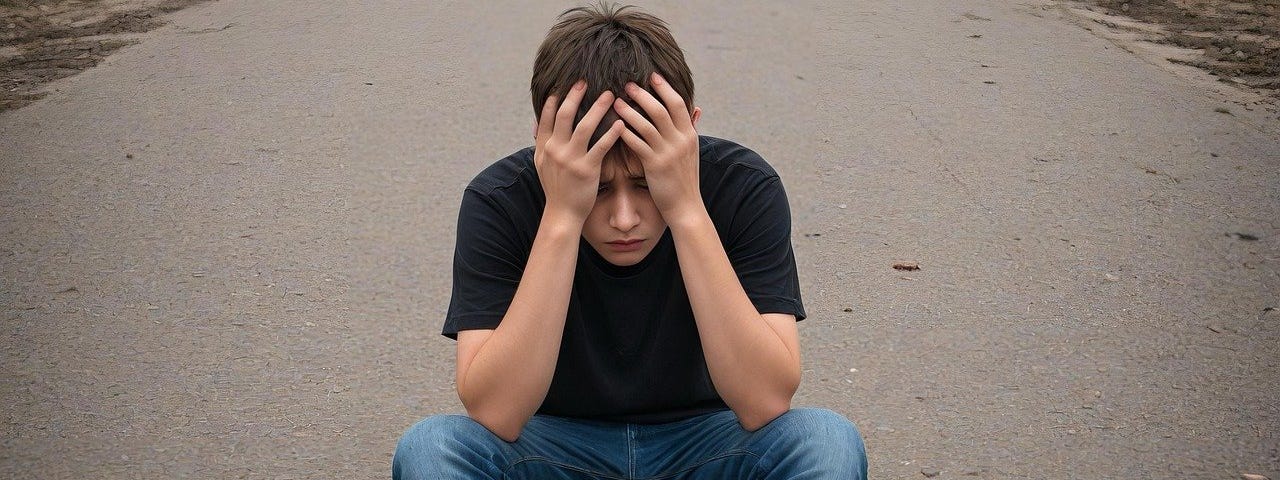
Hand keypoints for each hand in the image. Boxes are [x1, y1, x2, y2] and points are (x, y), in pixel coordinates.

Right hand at [534, 80, 624, 223]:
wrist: (562, 213)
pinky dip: (611, 133)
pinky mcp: (586, 170)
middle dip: (575, 96)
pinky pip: (601, 147)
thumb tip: (534, 123)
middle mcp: (555, 150)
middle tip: (586, 81)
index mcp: (544, 147)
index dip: (555, 98)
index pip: (547, 116)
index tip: (565, 84)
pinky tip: (621, 123)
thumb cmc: (556, 188)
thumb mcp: (541, 164)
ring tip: (610, 95)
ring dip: (598, 108)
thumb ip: (540, 142)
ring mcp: (570, 159)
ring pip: (584, 126)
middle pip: (564, 115)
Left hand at [613, 72, 702, 222]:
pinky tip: (614, 126)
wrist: (686, 206)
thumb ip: (692, 128)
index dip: (665, 88)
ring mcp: (668, 153)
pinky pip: (637, 145)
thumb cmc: (685, 177)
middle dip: (643, 95)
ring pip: (646, 125)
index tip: (651, 75)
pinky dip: (625, 133)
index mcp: (689, 134)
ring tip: (615, 102)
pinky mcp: (654, 166)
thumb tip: (697, 108)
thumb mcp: (692, 151)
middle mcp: (680, 141)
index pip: (678, 103)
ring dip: (629, 112)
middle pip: (661, 110)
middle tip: (628, 84)